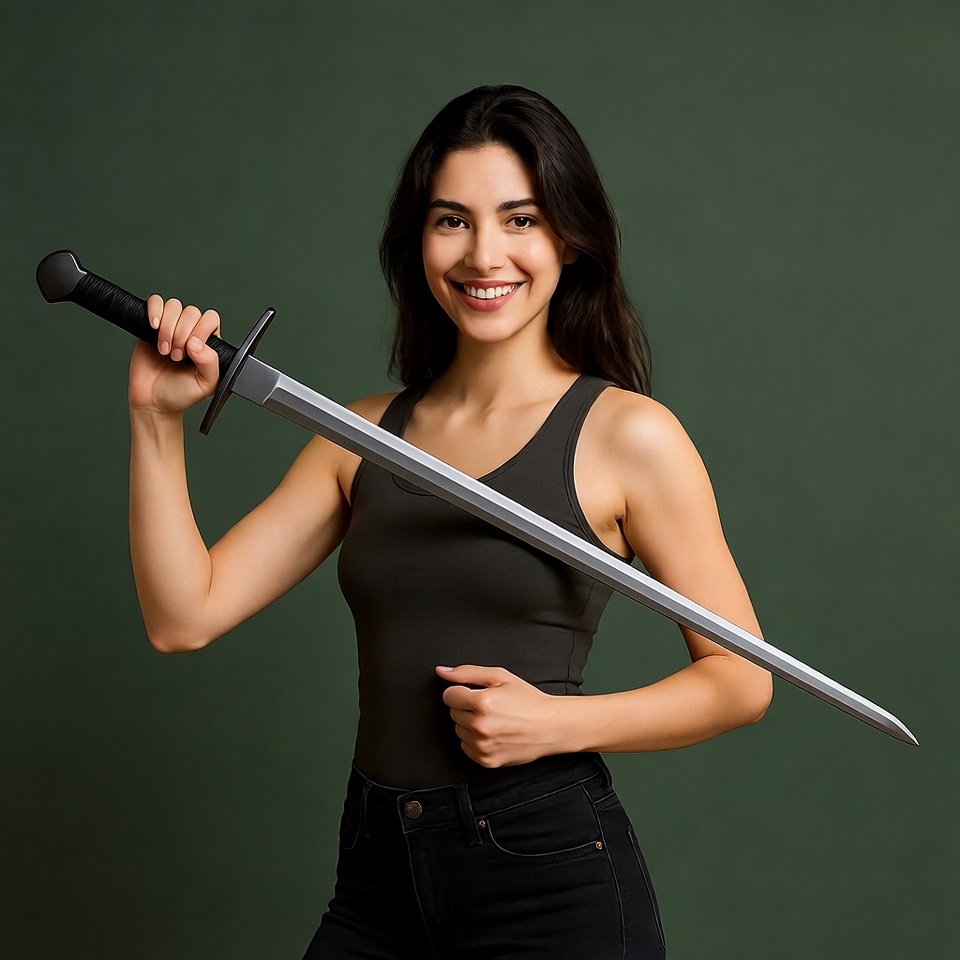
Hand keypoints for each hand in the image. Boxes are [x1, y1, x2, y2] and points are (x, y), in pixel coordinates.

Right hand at [128, 295, 221, 415]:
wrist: (154, 402)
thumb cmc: (182, 394)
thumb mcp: (206, 384)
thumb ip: (210, 363)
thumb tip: (197, 343)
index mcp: (208, 343)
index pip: (210, 319)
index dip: (200, 330)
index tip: (191, 349)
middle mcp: (191, 332)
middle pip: (191, 312)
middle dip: (182, 334)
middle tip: (176, 357)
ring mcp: (171, 327)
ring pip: (174, 306)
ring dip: (168, 327)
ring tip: (164, 350)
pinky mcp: (150, 327)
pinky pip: (154, 303)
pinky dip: (154, 310)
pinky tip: (154, 327)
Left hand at [437, 664, 567, 767]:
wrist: (550, 726)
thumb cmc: (528, 700)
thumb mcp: (500, 677)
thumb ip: (467, 672)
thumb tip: (441, 671)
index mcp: (482, 702)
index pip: (449, 696)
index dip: (461, 691)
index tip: (475, 693)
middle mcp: (480, 726)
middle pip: (453, 713)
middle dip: (467, 707)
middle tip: (490, 706)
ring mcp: (483, 746)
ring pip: (459, 730)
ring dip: (470, 724)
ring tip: (494, 720)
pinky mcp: (486, 761)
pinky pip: (467, 747)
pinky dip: (476, 740)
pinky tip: (494, 733)